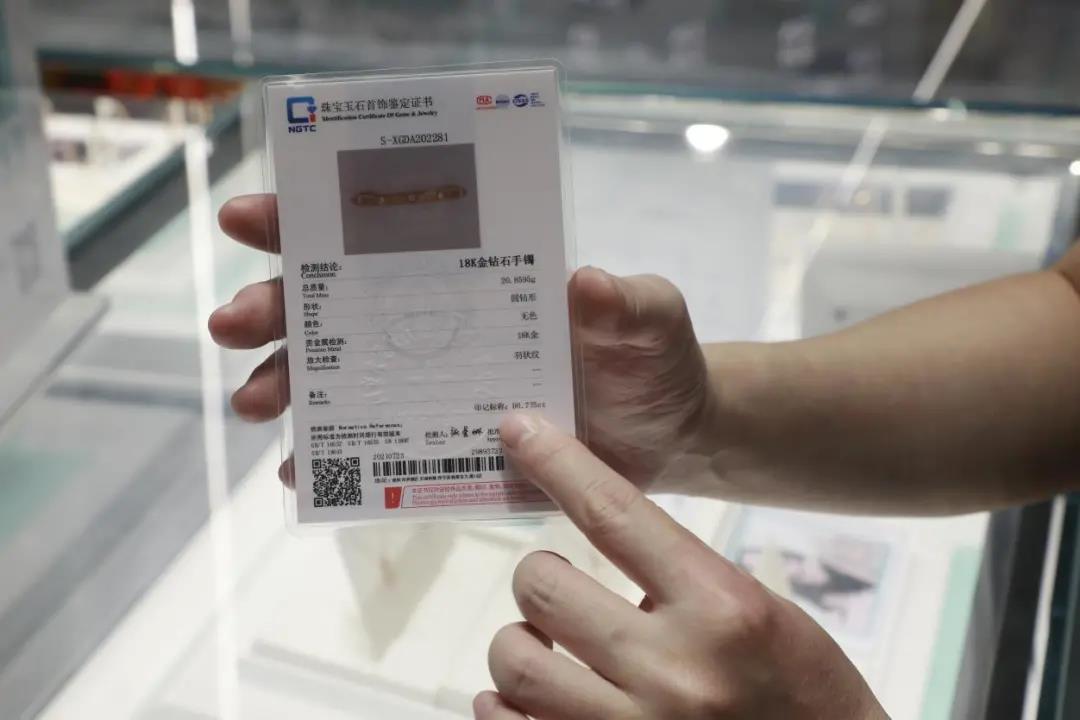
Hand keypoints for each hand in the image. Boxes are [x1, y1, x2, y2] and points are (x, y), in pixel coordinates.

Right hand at [209, 194, 715, 487]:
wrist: (667, 437)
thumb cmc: (655, 362)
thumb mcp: (651, 320)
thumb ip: (627, 302)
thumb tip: (584, 283)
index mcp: (476, 274)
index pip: (387, 234)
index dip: (313, 221)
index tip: (253, 218)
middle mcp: (442, 324)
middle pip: (339, 306)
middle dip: (275, 308)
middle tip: (233, 324)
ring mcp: (438, 386)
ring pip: (342, 380)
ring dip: (286, 385)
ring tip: (257, 403)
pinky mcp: (445, 444)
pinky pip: (376, 452)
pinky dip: (335, 461)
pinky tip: (303, 474)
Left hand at [476, 413, 886, 719]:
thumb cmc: (802, 691)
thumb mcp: (759, 612)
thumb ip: (679, 579)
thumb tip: (593, 554)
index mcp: (723, 607)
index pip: (614, 514)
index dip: (558, 464)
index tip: (521, 432)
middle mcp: (675, 671)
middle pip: (545, 588)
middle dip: (538, 576)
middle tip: (554, 584)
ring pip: (516, 664)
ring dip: (520, 643)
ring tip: (544, 645)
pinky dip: (502, 706)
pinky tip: (521, 697)